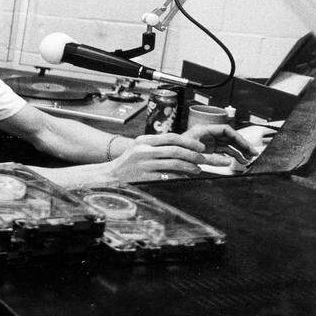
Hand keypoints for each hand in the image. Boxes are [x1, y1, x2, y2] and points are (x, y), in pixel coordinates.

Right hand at [105, 131, 238, 182]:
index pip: (171, 137)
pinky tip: (186, 177)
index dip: (189, 142)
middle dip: (193, 155)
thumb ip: (158, 145)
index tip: (201, 148)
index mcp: (144, 140)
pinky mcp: (144, 177)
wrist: (111, 175)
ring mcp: (143, 164)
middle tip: (204, 160)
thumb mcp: (140, 147)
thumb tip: (185, 148)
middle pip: (175, 150)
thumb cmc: (129, 162)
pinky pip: (167, 176)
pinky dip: (179, 176)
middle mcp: (143, 150)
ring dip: (189, 167)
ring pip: (174, 163)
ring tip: (197, 170)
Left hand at [181, 123, 257, 163]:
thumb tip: (229, 162)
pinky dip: (233, 155)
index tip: (246, 146)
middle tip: (253, 153)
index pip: (226, 130)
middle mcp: (208, 134)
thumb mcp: (195, 156)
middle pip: (230, 137)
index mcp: (204, 130)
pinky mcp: (209, 149)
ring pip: (229, 144)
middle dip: (242, 145)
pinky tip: (240, 160)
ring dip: (239, 151)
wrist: (169, 158)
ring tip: (248, 159)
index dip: (238, 137)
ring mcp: (209, 141)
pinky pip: (224, 150)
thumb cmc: (178, 152)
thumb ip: (212, 159)